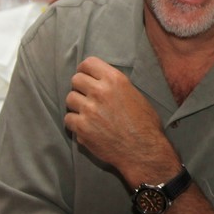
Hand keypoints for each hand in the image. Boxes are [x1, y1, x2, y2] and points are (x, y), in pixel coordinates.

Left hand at [64, 56, 174, 180]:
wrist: (143, 150)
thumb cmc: (145, 125)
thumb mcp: (136, 96)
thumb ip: (116, 86)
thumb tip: (101, 82)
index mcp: (115, 80)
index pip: (88, 63)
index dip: (85, 70)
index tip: (86, 77)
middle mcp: (100, 92)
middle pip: (75, 80)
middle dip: (80, 88)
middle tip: (87, 98)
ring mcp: (89, 110)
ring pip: (69, 99)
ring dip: (77, 105)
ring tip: (88, 114)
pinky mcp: (82, 128)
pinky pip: (68, 119)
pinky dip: (75, 123)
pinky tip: (86, 127)